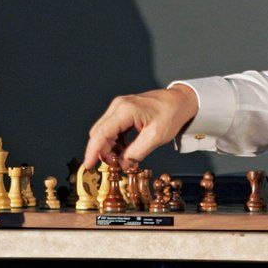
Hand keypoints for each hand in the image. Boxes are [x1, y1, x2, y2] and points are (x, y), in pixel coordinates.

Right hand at [83, 85, 198, 169]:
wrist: (179, 101)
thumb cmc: (171, 114)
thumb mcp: (155, 137)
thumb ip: (136, 152)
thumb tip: (122, 165)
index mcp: (125, 110)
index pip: (100, 134)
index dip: (92, 152)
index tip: (88, 166)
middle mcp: (118, 106)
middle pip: (99, 133)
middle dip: (103, 152)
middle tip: (116, 165)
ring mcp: (119, 107)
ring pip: (104, 131)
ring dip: (109, 147)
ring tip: (123, 158)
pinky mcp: (122, 110)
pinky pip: (111, 128)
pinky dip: (115, 141)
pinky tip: (125, 149)